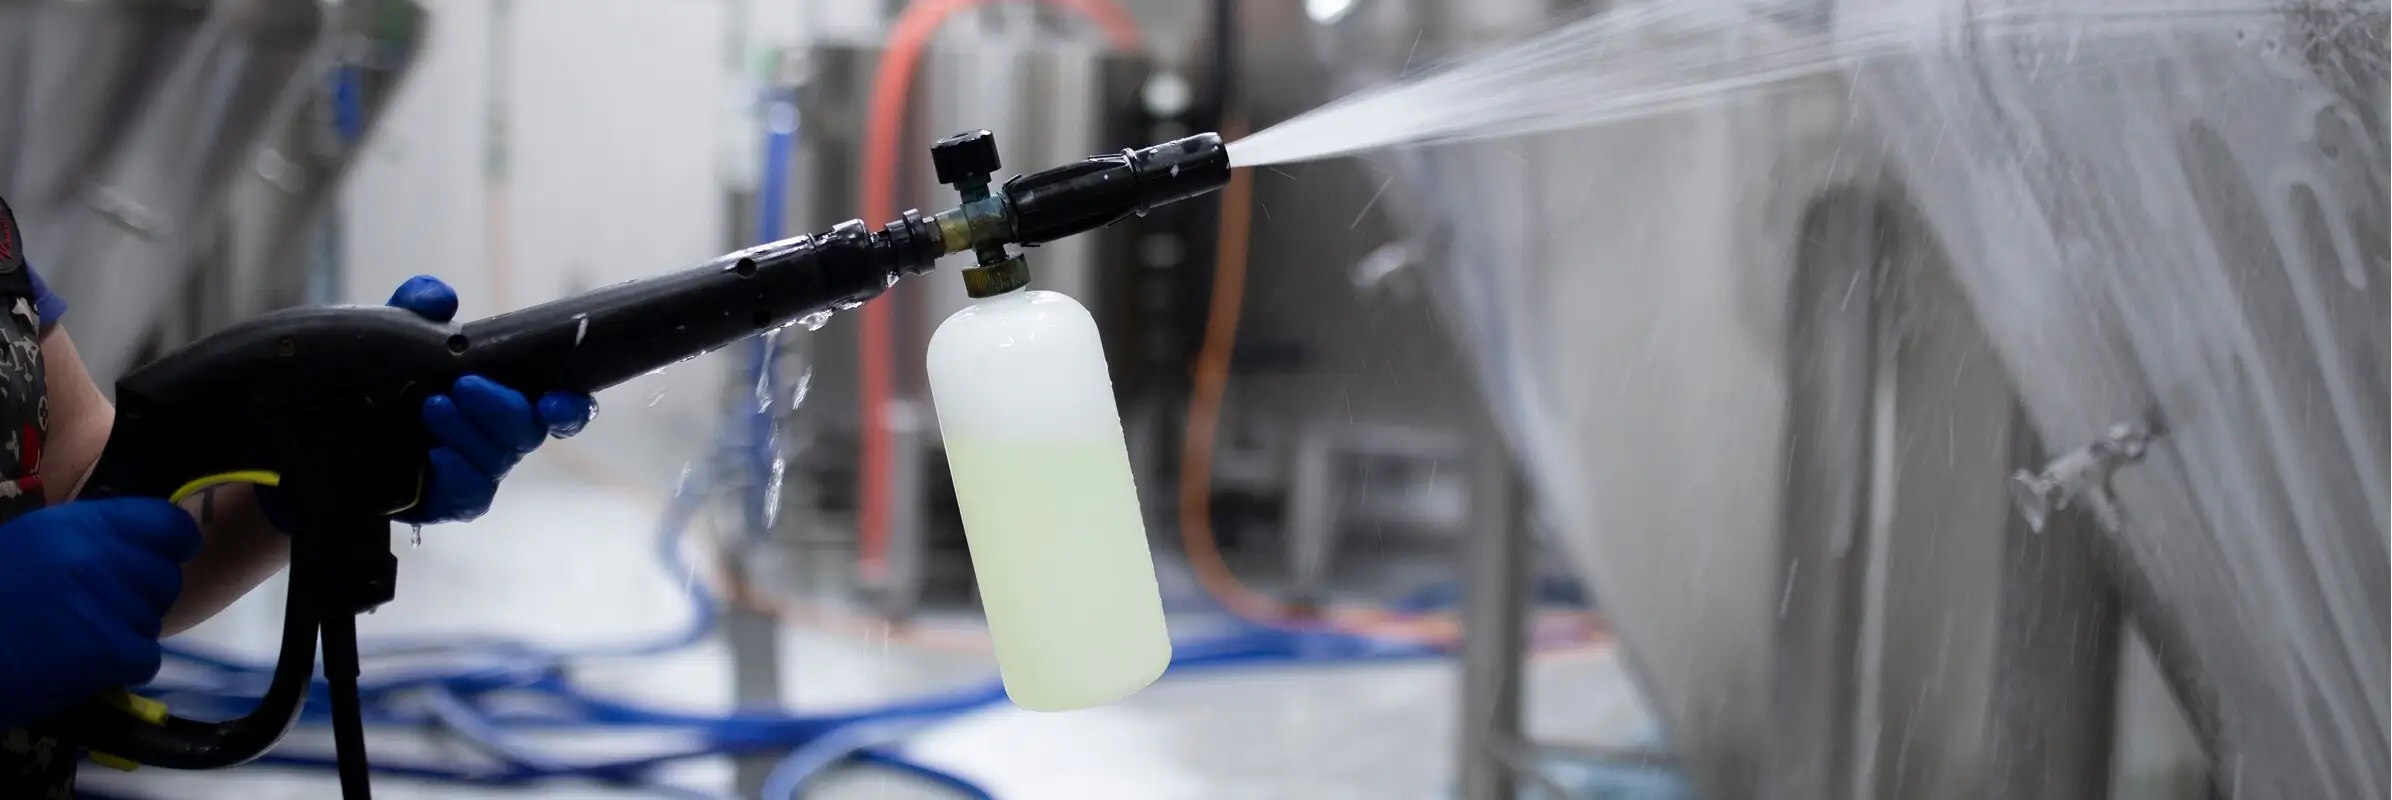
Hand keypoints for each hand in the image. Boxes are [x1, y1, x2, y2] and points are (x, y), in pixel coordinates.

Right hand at [0, 499, 200, 726]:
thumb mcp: (31, 544)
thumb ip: (86, 541)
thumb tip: (136, 547)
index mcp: (81, 524)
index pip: (167, 525)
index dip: (174, 543)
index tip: (168, 556)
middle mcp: (103, 557)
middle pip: (165, 578)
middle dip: (142, 597)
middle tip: (103, 611)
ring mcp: (111, 603)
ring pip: (153, 620)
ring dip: (125, 632)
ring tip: (77, 638)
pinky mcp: (109, 649)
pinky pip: (145, 657)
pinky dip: (122, 667)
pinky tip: (86, 664)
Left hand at [385, 276, 596, 523]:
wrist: (322, 424)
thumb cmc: (375, 378)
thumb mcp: (392, 331)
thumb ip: (417, 303)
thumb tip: (443, 300)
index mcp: (502, 398)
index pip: (557, 408)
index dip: (569, 408)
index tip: (552, 398)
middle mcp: (496, 438)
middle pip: (528, 433)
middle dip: (503, 408)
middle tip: (463, 386)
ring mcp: (473, 472)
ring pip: (498, 462)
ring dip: (469, 433)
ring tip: (432, 407)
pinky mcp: (445, 503)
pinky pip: (472, 498)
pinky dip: (460, 474)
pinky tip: (436, 455)